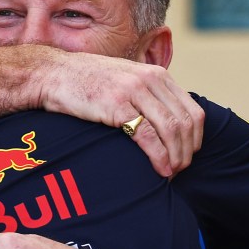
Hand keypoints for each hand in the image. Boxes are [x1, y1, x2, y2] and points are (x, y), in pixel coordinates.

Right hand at [40, 50, 203, 176]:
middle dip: (187, 153)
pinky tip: (160, 170)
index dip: (194, 140)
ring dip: (176, 158)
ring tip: (170, 174)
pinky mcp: (116, 104)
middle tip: (179, 171)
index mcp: (157, 75)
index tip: (186, 157)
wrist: (54, 74)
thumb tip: (168, 125)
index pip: (193, 111)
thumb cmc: (88, 82)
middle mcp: (150, 80)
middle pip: (185, 123)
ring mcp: (133, 90)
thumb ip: (148, 95)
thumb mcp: (126, 79)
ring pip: (171, 129)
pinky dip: (159, 156)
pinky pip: (148, 135)